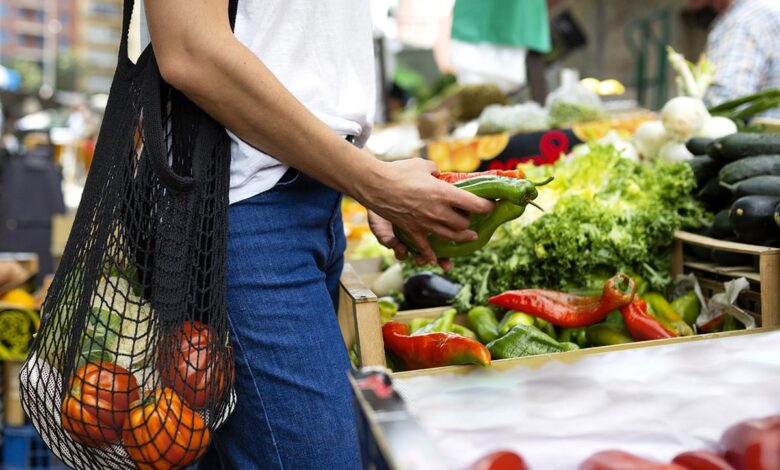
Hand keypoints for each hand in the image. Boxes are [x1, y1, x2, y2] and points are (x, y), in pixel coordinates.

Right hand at [356, 158, 493, 265]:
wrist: (376, 185)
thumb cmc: (399, 172)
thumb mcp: (422, 165)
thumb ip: (435, 170)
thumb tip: (438, 173)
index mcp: (445, 193)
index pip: (475, 204)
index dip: (488, 206)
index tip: (492, 206)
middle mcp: (439, 211)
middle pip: (464, 224)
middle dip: (471, 221)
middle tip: (473, 217)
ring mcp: (426, 224)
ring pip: (450, 237)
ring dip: (462, 237)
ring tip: (469, 236)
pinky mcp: (412, 231)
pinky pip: (425, 248)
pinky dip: (431, 255)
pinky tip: (436, 259)